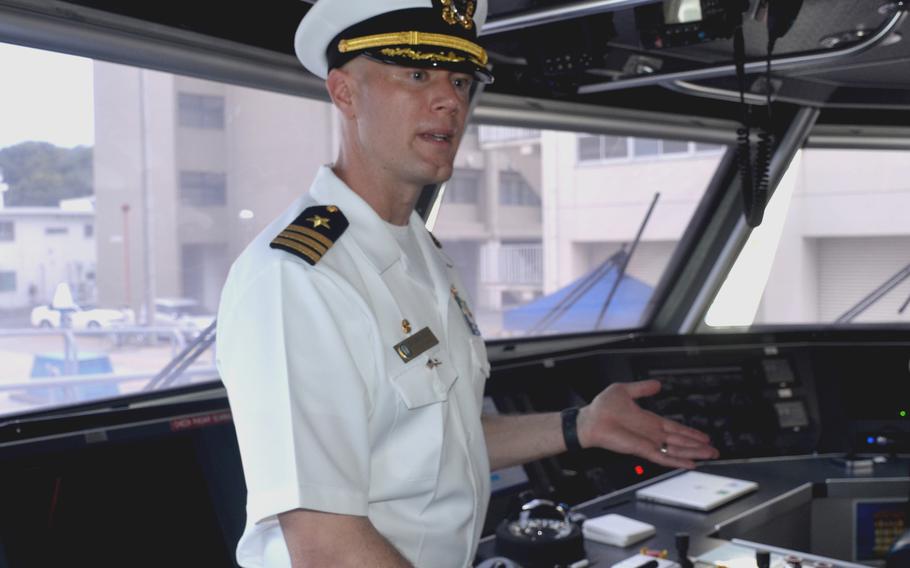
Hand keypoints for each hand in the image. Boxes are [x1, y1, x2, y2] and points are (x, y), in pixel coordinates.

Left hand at [576, 379, 718, 468]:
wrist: (589, 420)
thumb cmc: (601, 407)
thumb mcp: (625, 390)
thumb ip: (643, 388)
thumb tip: (657, 384)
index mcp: (649, 420)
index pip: (675, 428)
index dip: (690, 432)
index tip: (704, 436)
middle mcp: (651, 433)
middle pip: (680, 441)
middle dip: (697, 445)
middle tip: (714, 450)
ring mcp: (648, 442)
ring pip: (676, 450)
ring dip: (693, 452)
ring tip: (709, 456)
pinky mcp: (641, 449)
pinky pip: (662, 457)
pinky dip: (677, 460)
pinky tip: (690, 463)